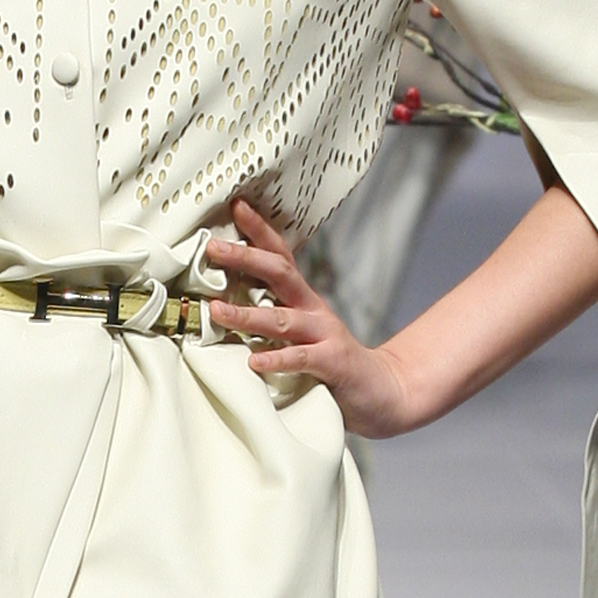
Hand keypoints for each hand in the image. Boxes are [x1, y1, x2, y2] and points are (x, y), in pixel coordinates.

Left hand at [206, 201, 416, 435]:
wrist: (383, 390)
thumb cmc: (331, 362)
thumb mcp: (302, 332)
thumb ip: (271, 319)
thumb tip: (223, 304)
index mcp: (304, 299)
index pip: (280, 256)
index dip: (260, 231)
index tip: (236, 207)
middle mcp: (314, 310)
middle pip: (280, 274)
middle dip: (245, 258)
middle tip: (213, 248)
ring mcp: (324, 335)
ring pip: (282, 319)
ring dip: (247, 315)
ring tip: (217, 311)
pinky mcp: (332, 363)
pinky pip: (301, 358)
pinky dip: (277, 358)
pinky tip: (254, 361)